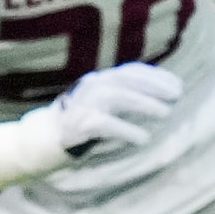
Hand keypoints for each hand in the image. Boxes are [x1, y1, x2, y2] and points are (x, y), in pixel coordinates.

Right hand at [0, 62, 183, 189]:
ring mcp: (80, 105)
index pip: (129, 71)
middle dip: (153, 86)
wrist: (37, 142)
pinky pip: (104, 125)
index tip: (176, 85)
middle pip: (124, 80)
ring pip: (116, 97)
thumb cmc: (75, 126)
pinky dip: (126, 131)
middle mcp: (88, 88)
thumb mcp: (99, 106)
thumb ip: (121, 100)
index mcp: (96, 81)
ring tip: (165, 113)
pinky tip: (143, 138)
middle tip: (177, 95)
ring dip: (143, 104)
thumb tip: (156, 100)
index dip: (154, 76)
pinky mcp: (75, 126)